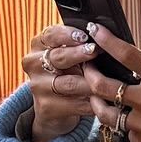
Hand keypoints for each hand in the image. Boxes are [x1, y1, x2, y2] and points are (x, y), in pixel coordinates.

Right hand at [21, 24, 98, 141]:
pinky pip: (76, 104)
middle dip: (78, 54)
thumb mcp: (68, 53)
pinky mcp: (47, 107)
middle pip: (58, 57)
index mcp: (38, 45)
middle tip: (94, 51)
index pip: (50, 34)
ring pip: (69, 83)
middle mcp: (33, 64)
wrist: (54, 105)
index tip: (84, 36)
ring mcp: (38, 87)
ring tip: (106, 79)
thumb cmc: (67, 71)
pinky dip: (93, 102)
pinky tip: (105, 99)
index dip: (68, 34)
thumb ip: (78, 43)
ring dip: (90, 81)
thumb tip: (102, 34)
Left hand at [85, 25, 140, 141]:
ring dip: (96, 100)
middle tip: (87, 66)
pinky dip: (121, 120)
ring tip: (96, 92)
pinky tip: (125, 113)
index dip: (106, 40)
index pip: (126, 54)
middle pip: (103, 85)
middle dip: (90, 71)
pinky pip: (123, 129)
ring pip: (105, 112)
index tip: (96, 31)